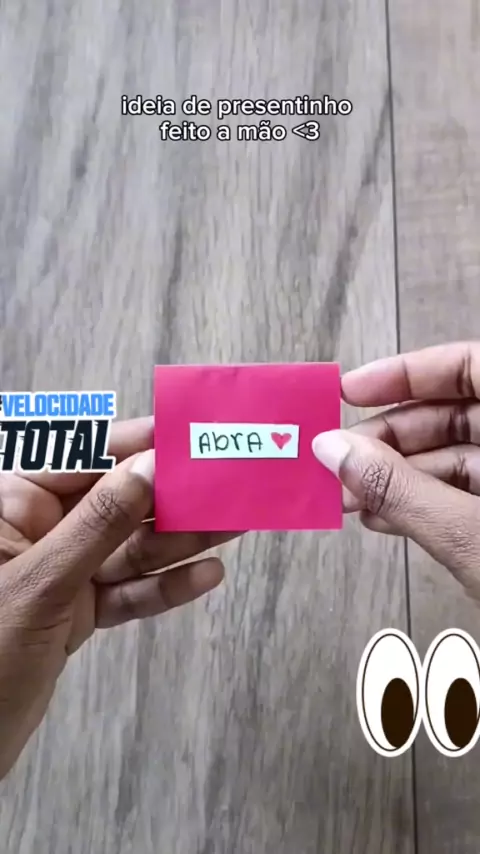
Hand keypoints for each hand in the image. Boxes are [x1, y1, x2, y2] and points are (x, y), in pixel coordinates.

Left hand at [0, 417, 232, 778]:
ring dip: (179, 540)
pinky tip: (206, 575)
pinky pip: (127, 591)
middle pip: (114, 502)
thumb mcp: (41, 581)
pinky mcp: (77, 611)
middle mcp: (37, 531)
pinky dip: (164, 587)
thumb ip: (98, 524)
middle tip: (225, 486)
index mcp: (11, 504)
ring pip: (128, 548)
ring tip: (232, 525)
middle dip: (169, 496)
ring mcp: (60, 572)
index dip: (134, 444)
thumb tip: (148, 468)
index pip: (79, 458)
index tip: (184, 436)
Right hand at [312, 341, 479, 599]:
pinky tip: (384, 517)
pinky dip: (426, 502)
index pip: (469, 366)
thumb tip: (331, 449)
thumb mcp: (467, 534)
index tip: (348, 392)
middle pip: (457, 414)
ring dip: (400, 476)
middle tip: (338, 460)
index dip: (406, 373)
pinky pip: (469, 492)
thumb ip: (399, 489)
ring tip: (350, 497)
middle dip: (391, 438)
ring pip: (460, 457)